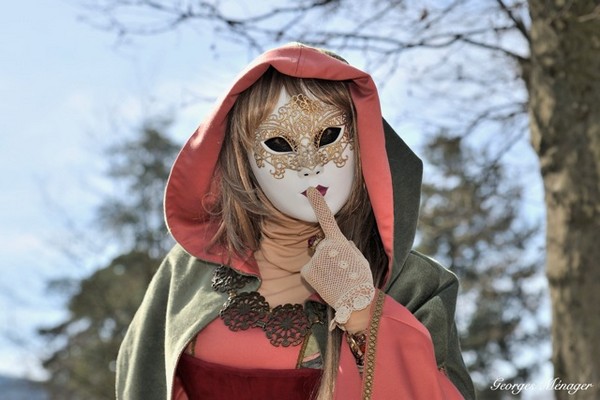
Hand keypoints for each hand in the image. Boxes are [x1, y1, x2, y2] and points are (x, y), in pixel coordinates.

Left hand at [301, 187, 374, 329]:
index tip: (310, 191)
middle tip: (341, 271)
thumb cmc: (360, 281)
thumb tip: (341, 242)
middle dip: (329, 256)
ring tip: (335, 279)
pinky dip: (316, 277)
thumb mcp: (360, 259)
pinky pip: (310, 270)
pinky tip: (326, 283)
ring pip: (317, 259)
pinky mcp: (307, 271)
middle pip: (323, 247)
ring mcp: (315, 259)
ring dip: (323, 268)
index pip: (328, 220)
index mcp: (340, 242)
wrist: (353, 302)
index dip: (318, 204)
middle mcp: (325, 247)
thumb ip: (348, 247)